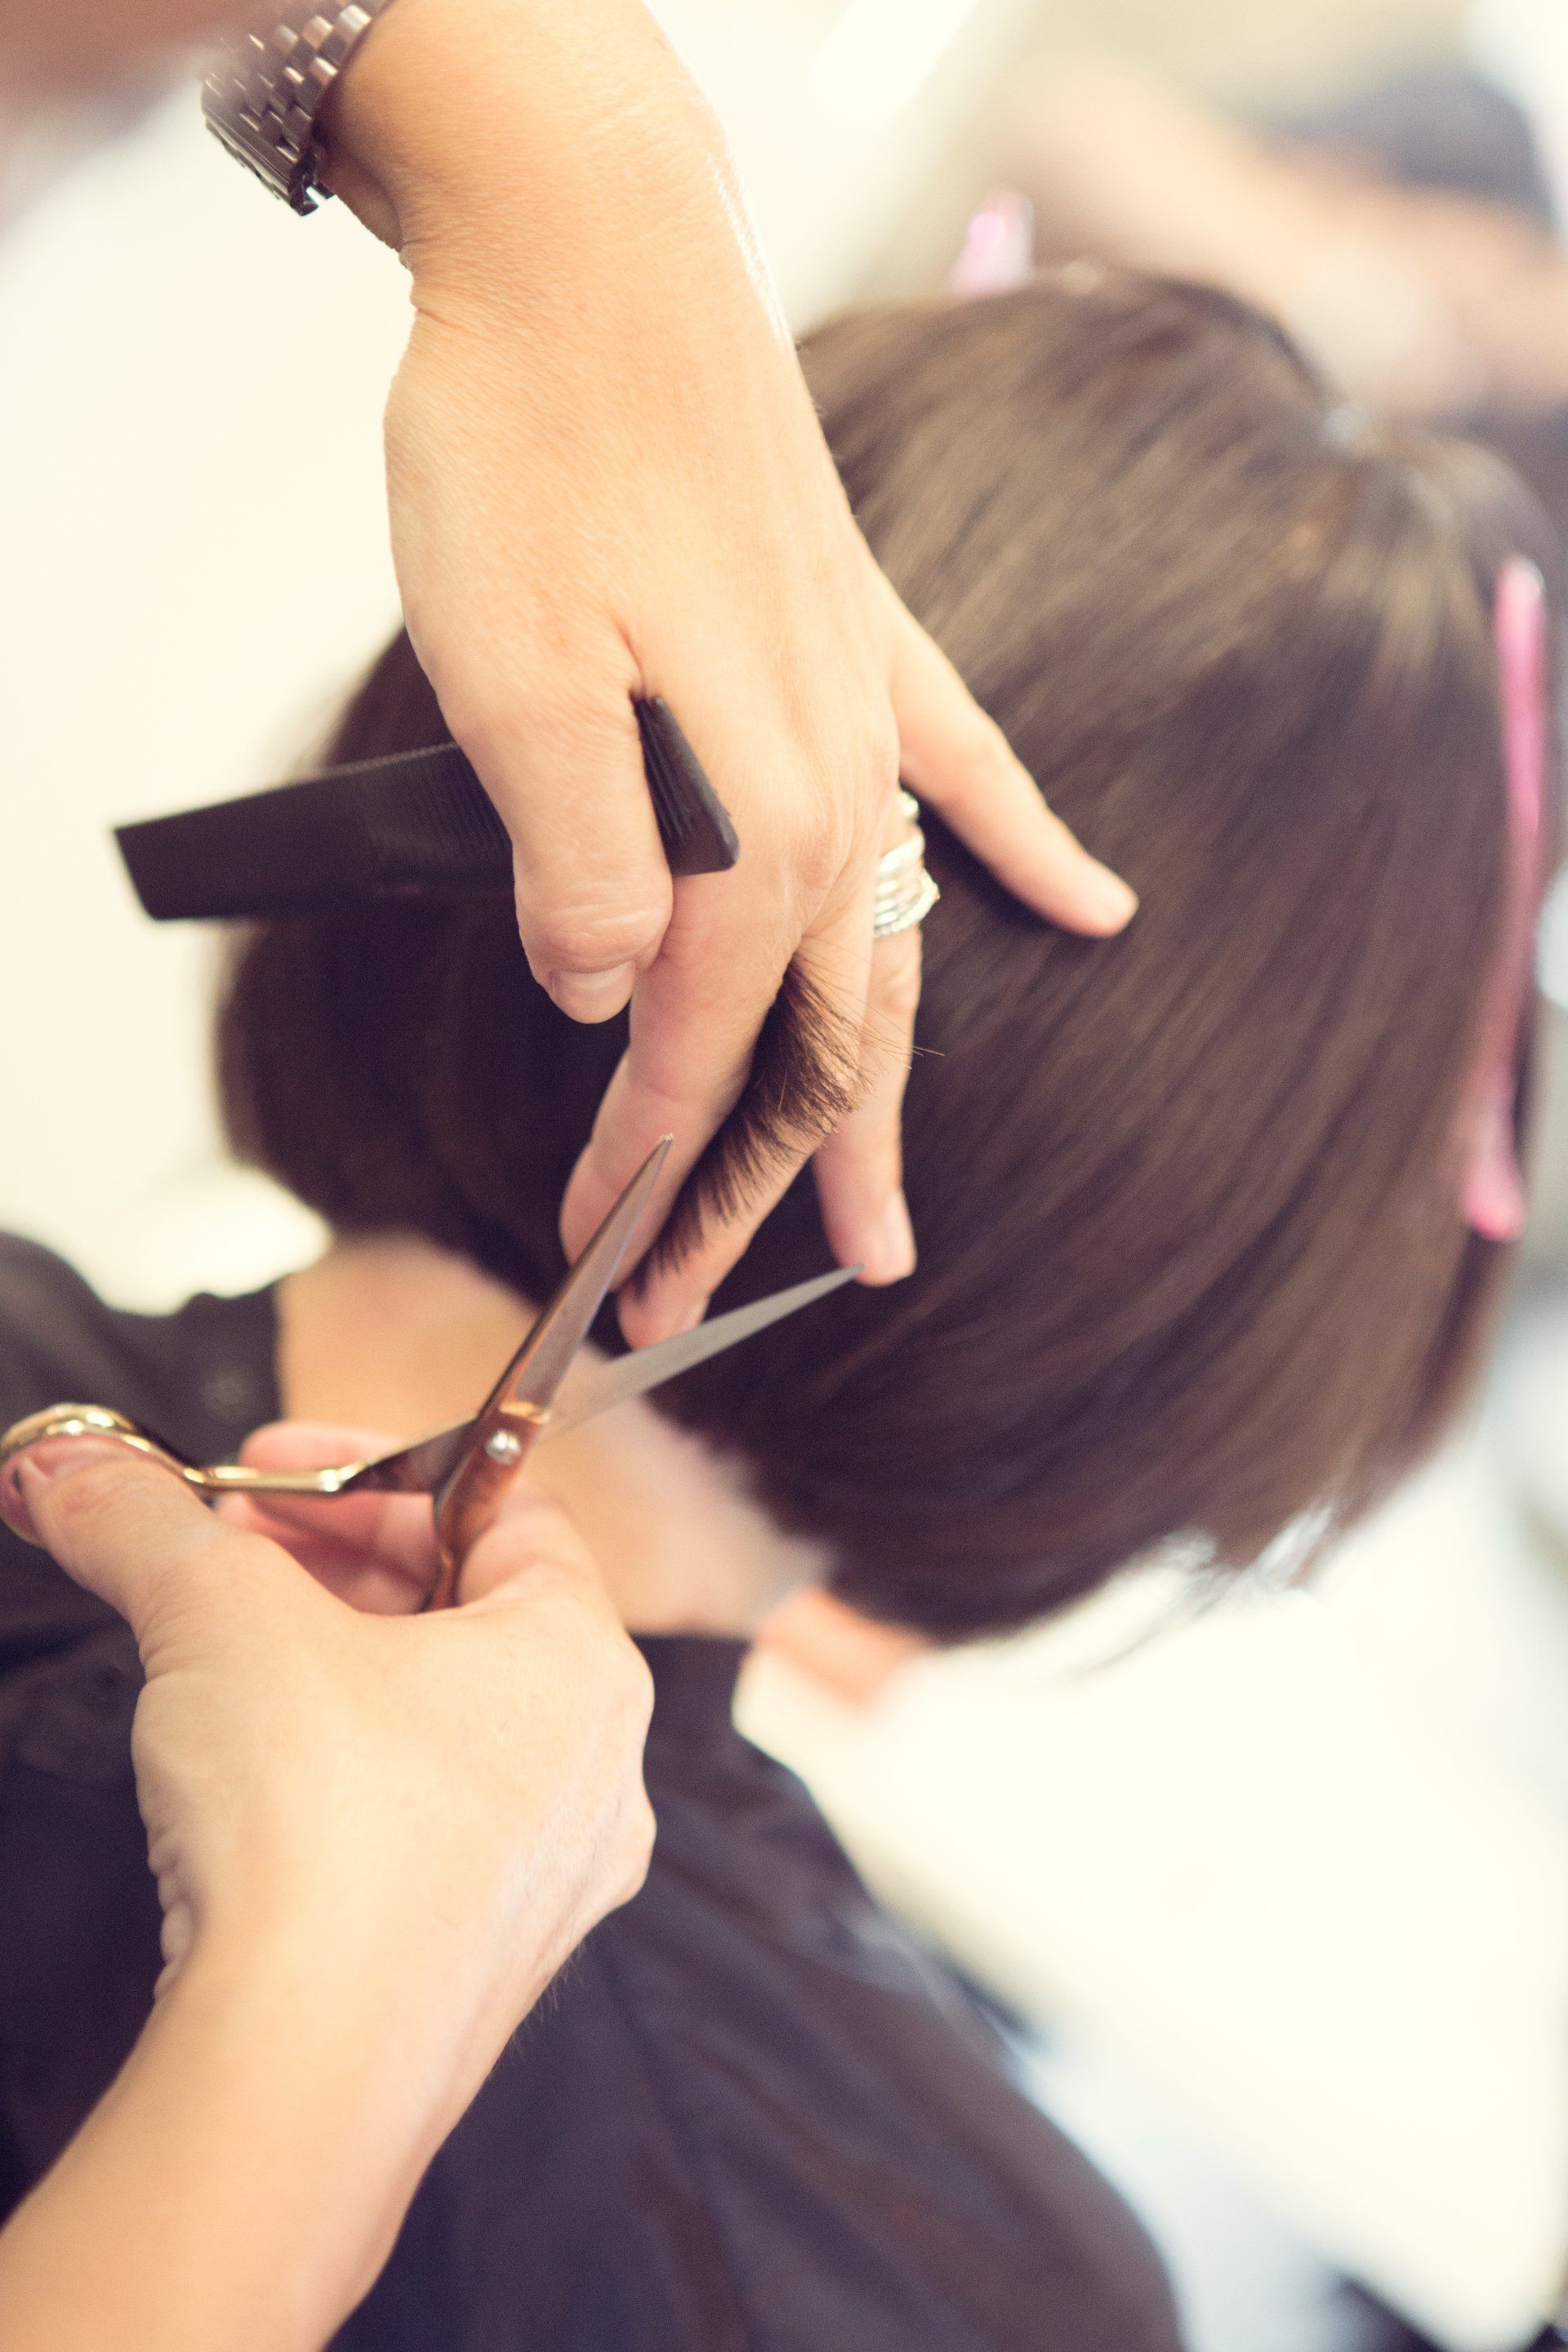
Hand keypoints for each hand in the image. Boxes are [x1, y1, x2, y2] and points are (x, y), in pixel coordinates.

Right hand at [0, 1427, 651, 2348]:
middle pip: (465, 1612)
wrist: (302, 2070)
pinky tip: (243, 1783)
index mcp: (584, 1659)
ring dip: (326, 1664)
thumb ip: (146, 1522)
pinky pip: (420, 1828)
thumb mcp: (215, 1614)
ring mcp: (547, 1880)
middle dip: (328, 1562)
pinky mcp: (480, 1965)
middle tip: (215, 1549)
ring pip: (438, 1723)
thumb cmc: (316, 1819)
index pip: (504, 1509)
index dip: (373, 1467)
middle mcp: (597, 1769)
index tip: (265, 1468)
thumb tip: (67, 1470)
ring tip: (210, 1651)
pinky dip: (340, 1775)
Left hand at [321, 0, 1135, 1342]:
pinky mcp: (868, 640)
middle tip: (703, 1303)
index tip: (589, 1254)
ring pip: (888, 955)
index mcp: (748, 825)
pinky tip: (1101, 912)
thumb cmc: (526, 460)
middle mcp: (836, 793)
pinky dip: (1032, 851)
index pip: (693, 1046)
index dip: (639, 1166)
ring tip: (881, 1224)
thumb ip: (577, 865)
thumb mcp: (508, 684)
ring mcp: (866, 716)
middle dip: (751, 1186)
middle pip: (809, 1041)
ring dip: (873, 1098)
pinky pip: (975, 776)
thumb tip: (606, 997)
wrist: (595, 256)